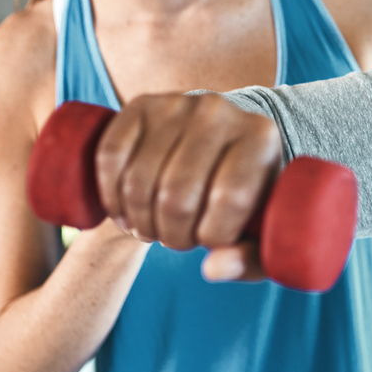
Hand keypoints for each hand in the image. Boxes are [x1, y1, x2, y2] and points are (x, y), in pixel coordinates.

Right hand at [92, 92, 281, 280]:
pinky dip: (110, 195)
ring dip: (139, 221)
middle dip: (171, 235)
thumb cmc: (244, 195)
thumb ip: (251, 257)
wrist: (219, 140)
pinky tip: (123, 211)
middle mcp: (220, 111)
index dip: (211, 236)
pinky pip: (110, 157)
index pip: (230, 200)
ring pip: (139, 182)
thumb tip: (212, 268)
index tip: (210, 241)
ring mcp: (178, 103)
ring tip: (152, 228)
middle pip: (178, 197)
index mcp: (261, 136)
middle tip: (176, 239)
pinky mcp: (140, 104)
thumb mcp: (260, 227)